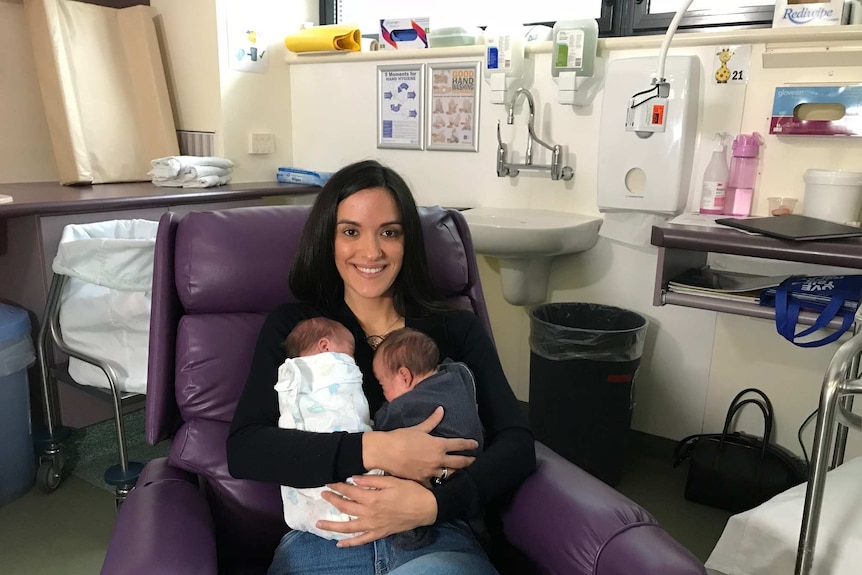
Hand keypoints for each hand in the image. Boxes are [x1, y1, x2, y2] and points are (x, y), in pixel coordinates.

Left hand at [318, 475, 436, 546]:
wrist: (426, 508)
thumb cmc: (411, 491)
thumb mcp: (393, 480)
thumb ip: (372, 480)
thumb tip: (353, 479)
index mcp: (373, 498)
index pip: (350, 491)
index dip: (338, 486)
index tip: (329, 482)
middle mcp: (370, 513)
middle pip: (346, 507)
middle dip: (332, 500)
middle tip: (323, 494)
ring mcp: (374, 525)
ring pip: (349, 527)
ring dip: (332, 526)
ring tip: (319, 524)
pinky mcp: (380, 533)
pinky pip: (362, 540)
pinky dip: (350, 543)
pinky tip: (339, 544)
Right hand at [363, 406, 477, 481]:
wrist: (385, 451)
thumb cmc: (401, 437)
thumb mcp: (418, 428)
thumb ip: (432, 421)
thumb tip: (441, 410)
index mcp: (438, 445)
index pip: (459, 444)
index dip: (469, 444)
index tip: (475, 445)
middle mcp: (438, 460)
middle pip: (459, 462)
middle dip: (469, 461)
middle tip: (474, 461)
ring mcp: (430, 472)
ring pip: (449, 475)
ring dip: (457, 474)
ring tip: (462, 474)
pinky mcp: (422, 480)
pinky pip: (434, 485)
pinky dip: (439, 485)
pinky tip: (443, 486)